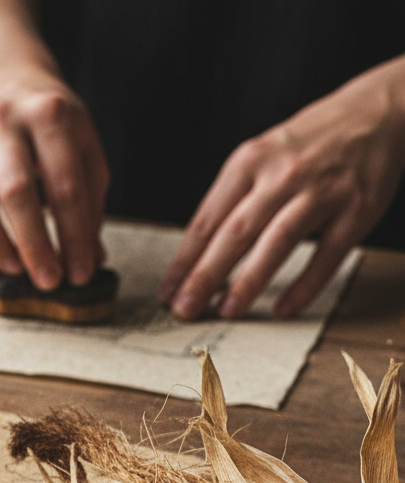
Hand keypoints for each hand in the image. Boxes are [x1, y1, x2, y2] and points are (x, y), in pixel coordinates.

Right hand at [0, 66, 109, 288]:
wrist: (6, 87)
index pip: (64, 185)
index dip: (74, 235)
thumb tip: (89, 259)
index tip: (80, 272)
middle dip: (34, 245)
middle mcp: (3, 121)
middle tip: (47, 280)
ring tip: (15, 269)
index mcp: (49, 115)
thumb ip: (89, 203)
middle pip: (14, 192)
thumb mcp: (85, 150)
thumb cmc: (51, 128)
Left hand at [160, 57, 404, 320]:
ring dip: (248, 281)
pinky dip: (304, 285)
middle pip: (234, 233)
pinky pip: (327, 255)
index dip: (184, 261)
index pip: (206, 220)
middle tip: (185, 309)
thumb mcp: (261, 155)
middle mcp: (283, 174)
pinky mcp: (357, 208)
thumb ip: (232, 199)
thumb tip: (197, 256)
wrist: (378, 109)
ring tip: (226, 311)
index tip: (167, 292)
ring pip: (276, 242)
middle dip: (205, 276)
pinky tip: (283, 309)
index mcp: (249, 160)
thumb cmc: (308, 143)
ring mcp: (322, 191)